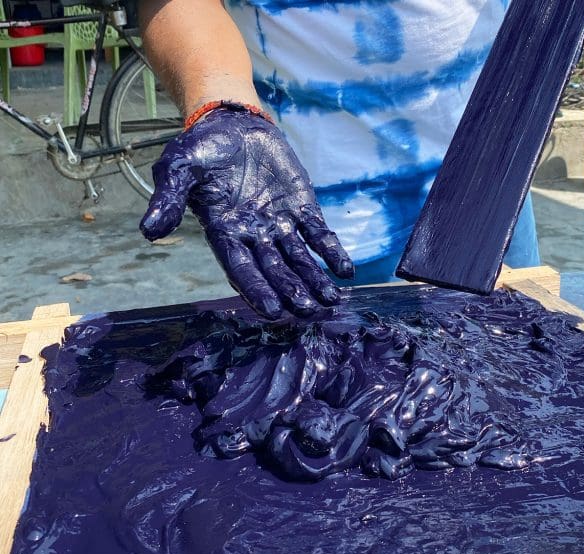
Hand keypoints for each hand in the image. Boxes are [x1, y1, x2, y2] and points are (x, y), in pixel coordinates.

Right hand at [140, 105, 353, 319]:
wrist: (231, 123)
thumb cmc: (201, 150)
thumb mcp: (179, 167)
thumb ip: (168, 198)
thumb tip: (149, 231)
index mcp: (225, 233)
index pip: (242, 270)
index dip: (258, 290)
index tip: (274, 311)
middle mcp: (254, 236)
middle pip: (275, 272)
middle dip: (292, 291)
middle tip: (309, 311)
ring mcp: (280, 225)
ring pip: (300, 261)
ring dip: (315, 281)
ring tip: (331, 300)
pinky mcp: (302, 209)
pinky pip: (319, 235)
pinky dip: (332, 252)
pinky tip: (346, 271)